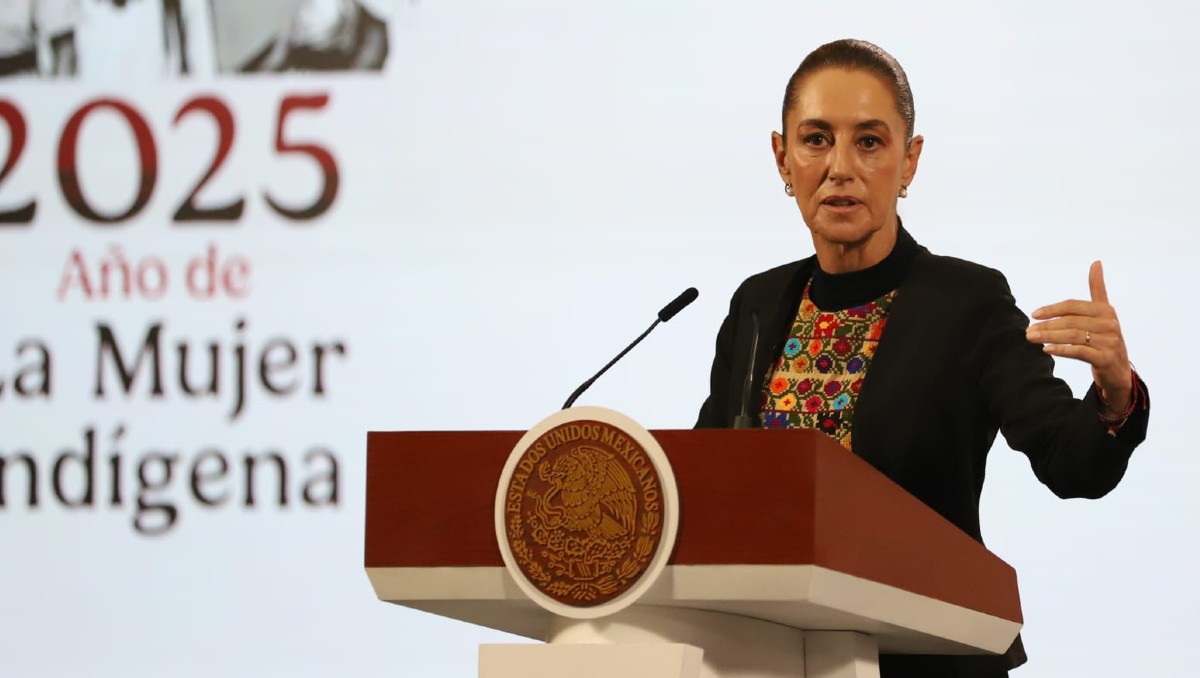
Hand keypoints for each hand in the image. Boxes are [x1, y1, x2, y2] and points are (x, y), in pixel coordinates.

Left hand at [1026, 261, 1132, 409]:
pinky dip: (1061, 350)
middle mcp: (1109, 324)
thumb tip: (1096, 262)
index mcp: (1106, 310)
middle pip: (1070, 321)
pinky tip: (1046, 349)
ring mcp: (1109, 342)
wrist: (1118, 370)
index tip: (1034, 314)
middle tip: (1028, 330)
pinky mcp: (1106, 358)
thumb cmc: (1105, 338)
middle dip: (1046, 325)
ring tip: (1031, 338)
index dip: (1052, 309)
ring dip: (1048, 337)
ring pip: (1072, 336)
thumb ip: (1098, 289)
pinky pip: (1079, 352)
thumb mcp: (1103, 313)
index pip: (1072, 306)